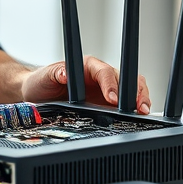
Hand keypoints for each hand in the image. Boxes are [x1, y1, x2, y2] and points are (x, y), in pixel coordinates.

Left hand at [21, 55, 150, 114]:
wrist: (38, 92)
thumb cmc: (43, 81)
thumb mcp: (45, 76)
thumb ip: (55, 73)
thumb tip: (65, 73)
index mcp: (88, 66)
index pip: (105, 72)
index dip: (111, 84)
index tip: (112, 99)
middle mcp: (100, 76)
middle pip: (125, 78)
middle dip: (135, 91)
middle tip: (140, 107)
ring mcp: (106, 89)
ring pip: (131, 88)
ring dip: (140, 98)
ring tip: (144, 112)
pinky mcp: (107, 102)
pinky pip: (127, 102)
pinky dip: (135, 108)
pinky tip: (139, 117)